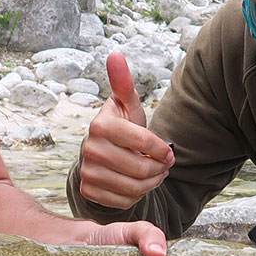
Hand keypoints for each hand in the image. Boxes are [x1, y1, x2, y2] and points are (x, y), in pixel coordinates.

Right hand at [78, 51, 175, 208]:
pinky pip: (124, 201)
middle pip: (141, 168)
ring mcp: (87, 171)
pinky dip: (137, 196)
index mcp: (101, 125)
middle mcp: (90, 148)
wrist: (101, 156)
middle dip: (159, 169)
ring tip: (154, 175)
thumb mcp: (127, 106)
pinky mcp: (88, 191)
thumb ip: (124, 83)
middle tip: (163, 166)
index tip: (168, 152)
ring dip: (151, 183)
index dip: (162, 149)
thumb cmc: (121, 128)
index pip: (144, 141)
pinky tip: (138, 185)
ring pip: (134, 187)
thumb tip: (115, 54)